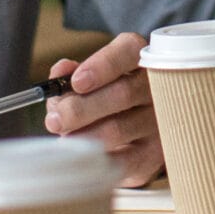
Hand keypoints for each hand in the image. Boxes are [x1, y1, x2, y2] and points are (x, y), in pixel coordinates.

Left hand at [45, 33, 162, 186]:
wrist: (135, 130)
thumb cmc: (105, 98)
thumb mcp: (89, 79)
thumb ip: (71, 74)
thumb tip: (60, 71)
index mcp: (139, 58)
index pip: (128, 53)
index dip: (102, 66)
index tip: (76, 82)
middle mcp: (156, 86)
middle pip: (123, 93)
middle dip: (81, 108)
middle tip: (55, 121)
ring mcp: (159, 120)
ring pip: (119, 129)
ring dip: (83, 136)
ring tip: (63, 140)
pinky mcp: (154, 153)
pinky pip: (123, 161)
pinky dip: (96, 160)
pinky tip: (80, 158)